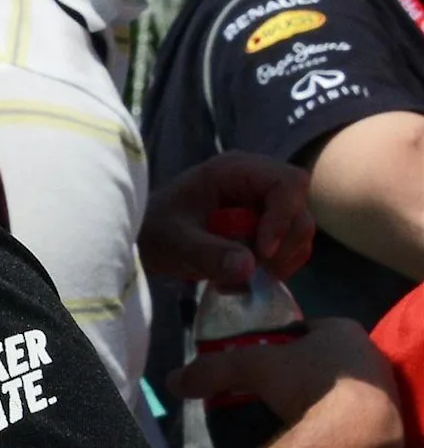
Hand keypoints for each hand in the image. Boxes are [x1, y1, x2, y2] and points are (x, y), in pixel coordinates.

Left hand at [143, 153, 314, 285]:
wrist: (148, 240)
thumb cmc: (155, 229)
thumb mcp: (175, 241)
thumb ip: (207, 253)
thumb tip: (248, 267)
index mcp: (234, 170)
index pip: (286, 183)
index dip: (283, 218)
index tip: (263, 252)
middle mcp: (256, 182)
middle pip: (299, 209)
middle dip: (285, 244)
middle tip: (258, 270)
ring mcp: (264, 204)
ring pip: (299, 231)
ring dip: (281, 259)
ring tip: (244, 277)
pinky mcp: (267, 226)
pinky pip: (290, 246)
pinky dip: (276, 266)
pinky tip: (245, 277)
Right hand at [172, 317, 402, 431]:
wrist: (356, 434)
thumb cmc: (307, 384)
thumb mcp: (250, 368)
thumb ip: (212, 369)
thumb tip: (172, 381)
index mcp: (343, 329)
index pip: (309, 328)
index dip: (284, 341)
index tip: (266, 359)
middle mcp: (369, 354)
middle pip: (326, 358)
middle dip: (302, 371)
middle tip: (275, 389)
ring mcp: (384, 388)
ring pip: (344, 387)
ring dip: (321, 397)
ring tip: (292, 413)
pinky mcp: (390, 420)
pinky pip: (355, 415)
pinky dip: (335, 421)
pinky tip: (316, 432)